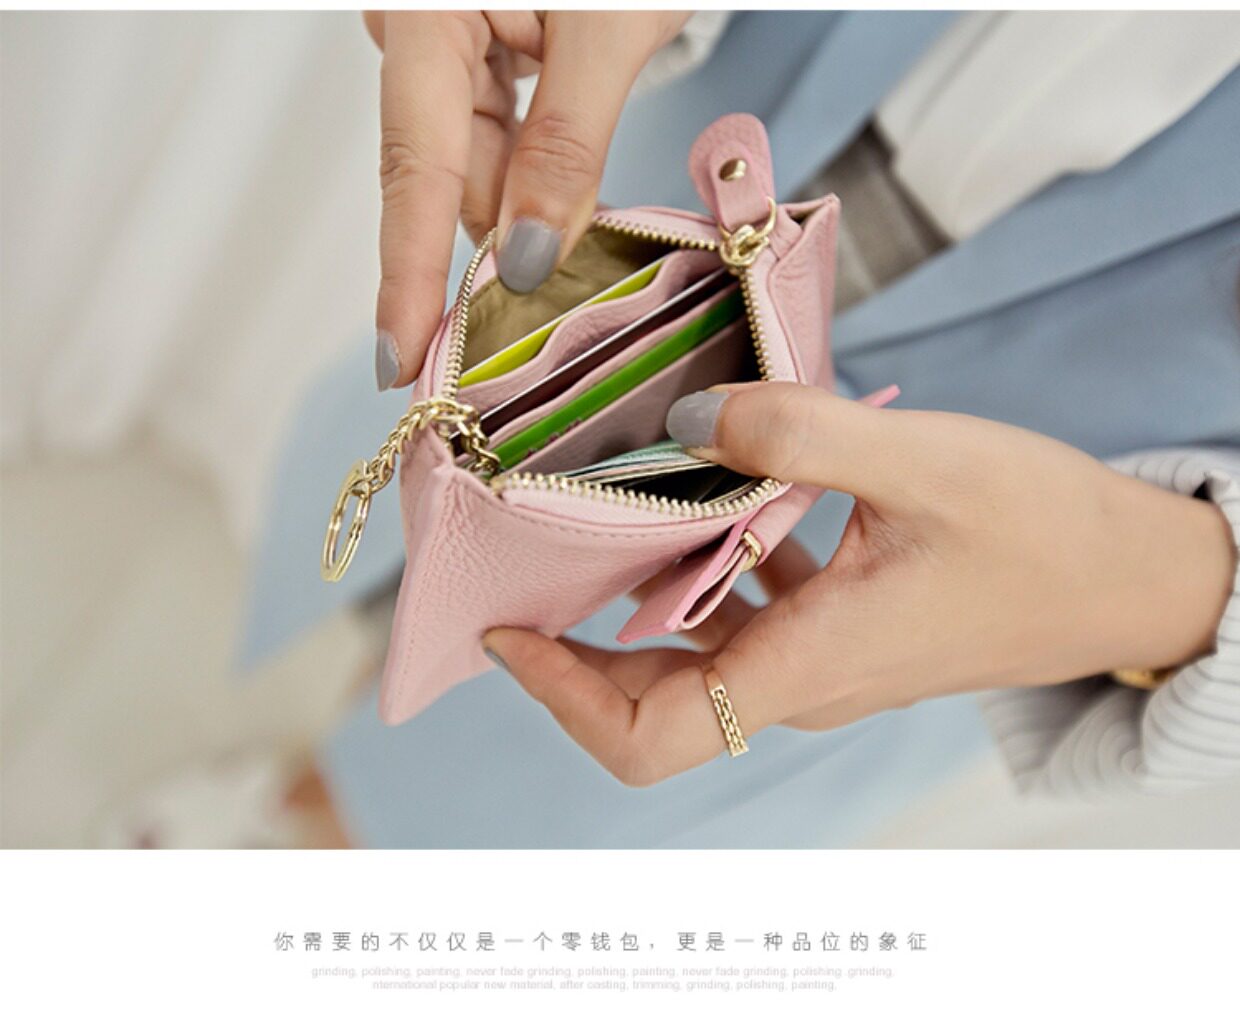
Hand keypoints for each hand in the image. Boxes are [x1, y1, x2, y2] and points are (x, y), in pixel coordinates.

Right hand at [363, 10, 690, 388]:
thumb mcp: (610, 26)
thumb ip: (567, 143)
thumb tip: (529, 259)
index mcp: (428, 9)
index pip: (416, 165)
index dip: (407, 272)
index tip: (400, 359)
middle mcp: (422, 31)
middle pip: (445, 173)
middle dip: (487, 253)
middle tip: (510, 345)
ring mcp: (451, 44)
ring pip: (476, 164)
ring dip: (524, 216)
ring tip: (571, 260)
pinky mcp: (484, 54)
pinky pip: (499, 139)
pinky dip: (535, 181)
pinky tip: (563, 213)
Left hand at [483, 383, 1236, 785]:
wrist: (1131, 578)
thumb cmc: (1044, 532)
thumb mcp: (920, 466)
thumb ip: (797, 436)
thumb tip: (689, 418)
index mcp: (806, 665)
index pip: (649, 736)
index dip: (563, 697)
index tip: (509, 632)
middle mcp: (801, 679)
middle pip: (650, 698)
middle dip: (573, 648)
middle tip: (522, 566)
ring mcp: (821, 659)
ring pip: (693, 650)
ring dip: (633, 601)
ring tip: (587, 521)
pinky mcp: (842, 627)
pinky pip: (745, 613)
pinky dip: (703, 568)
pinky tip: (700, 497)